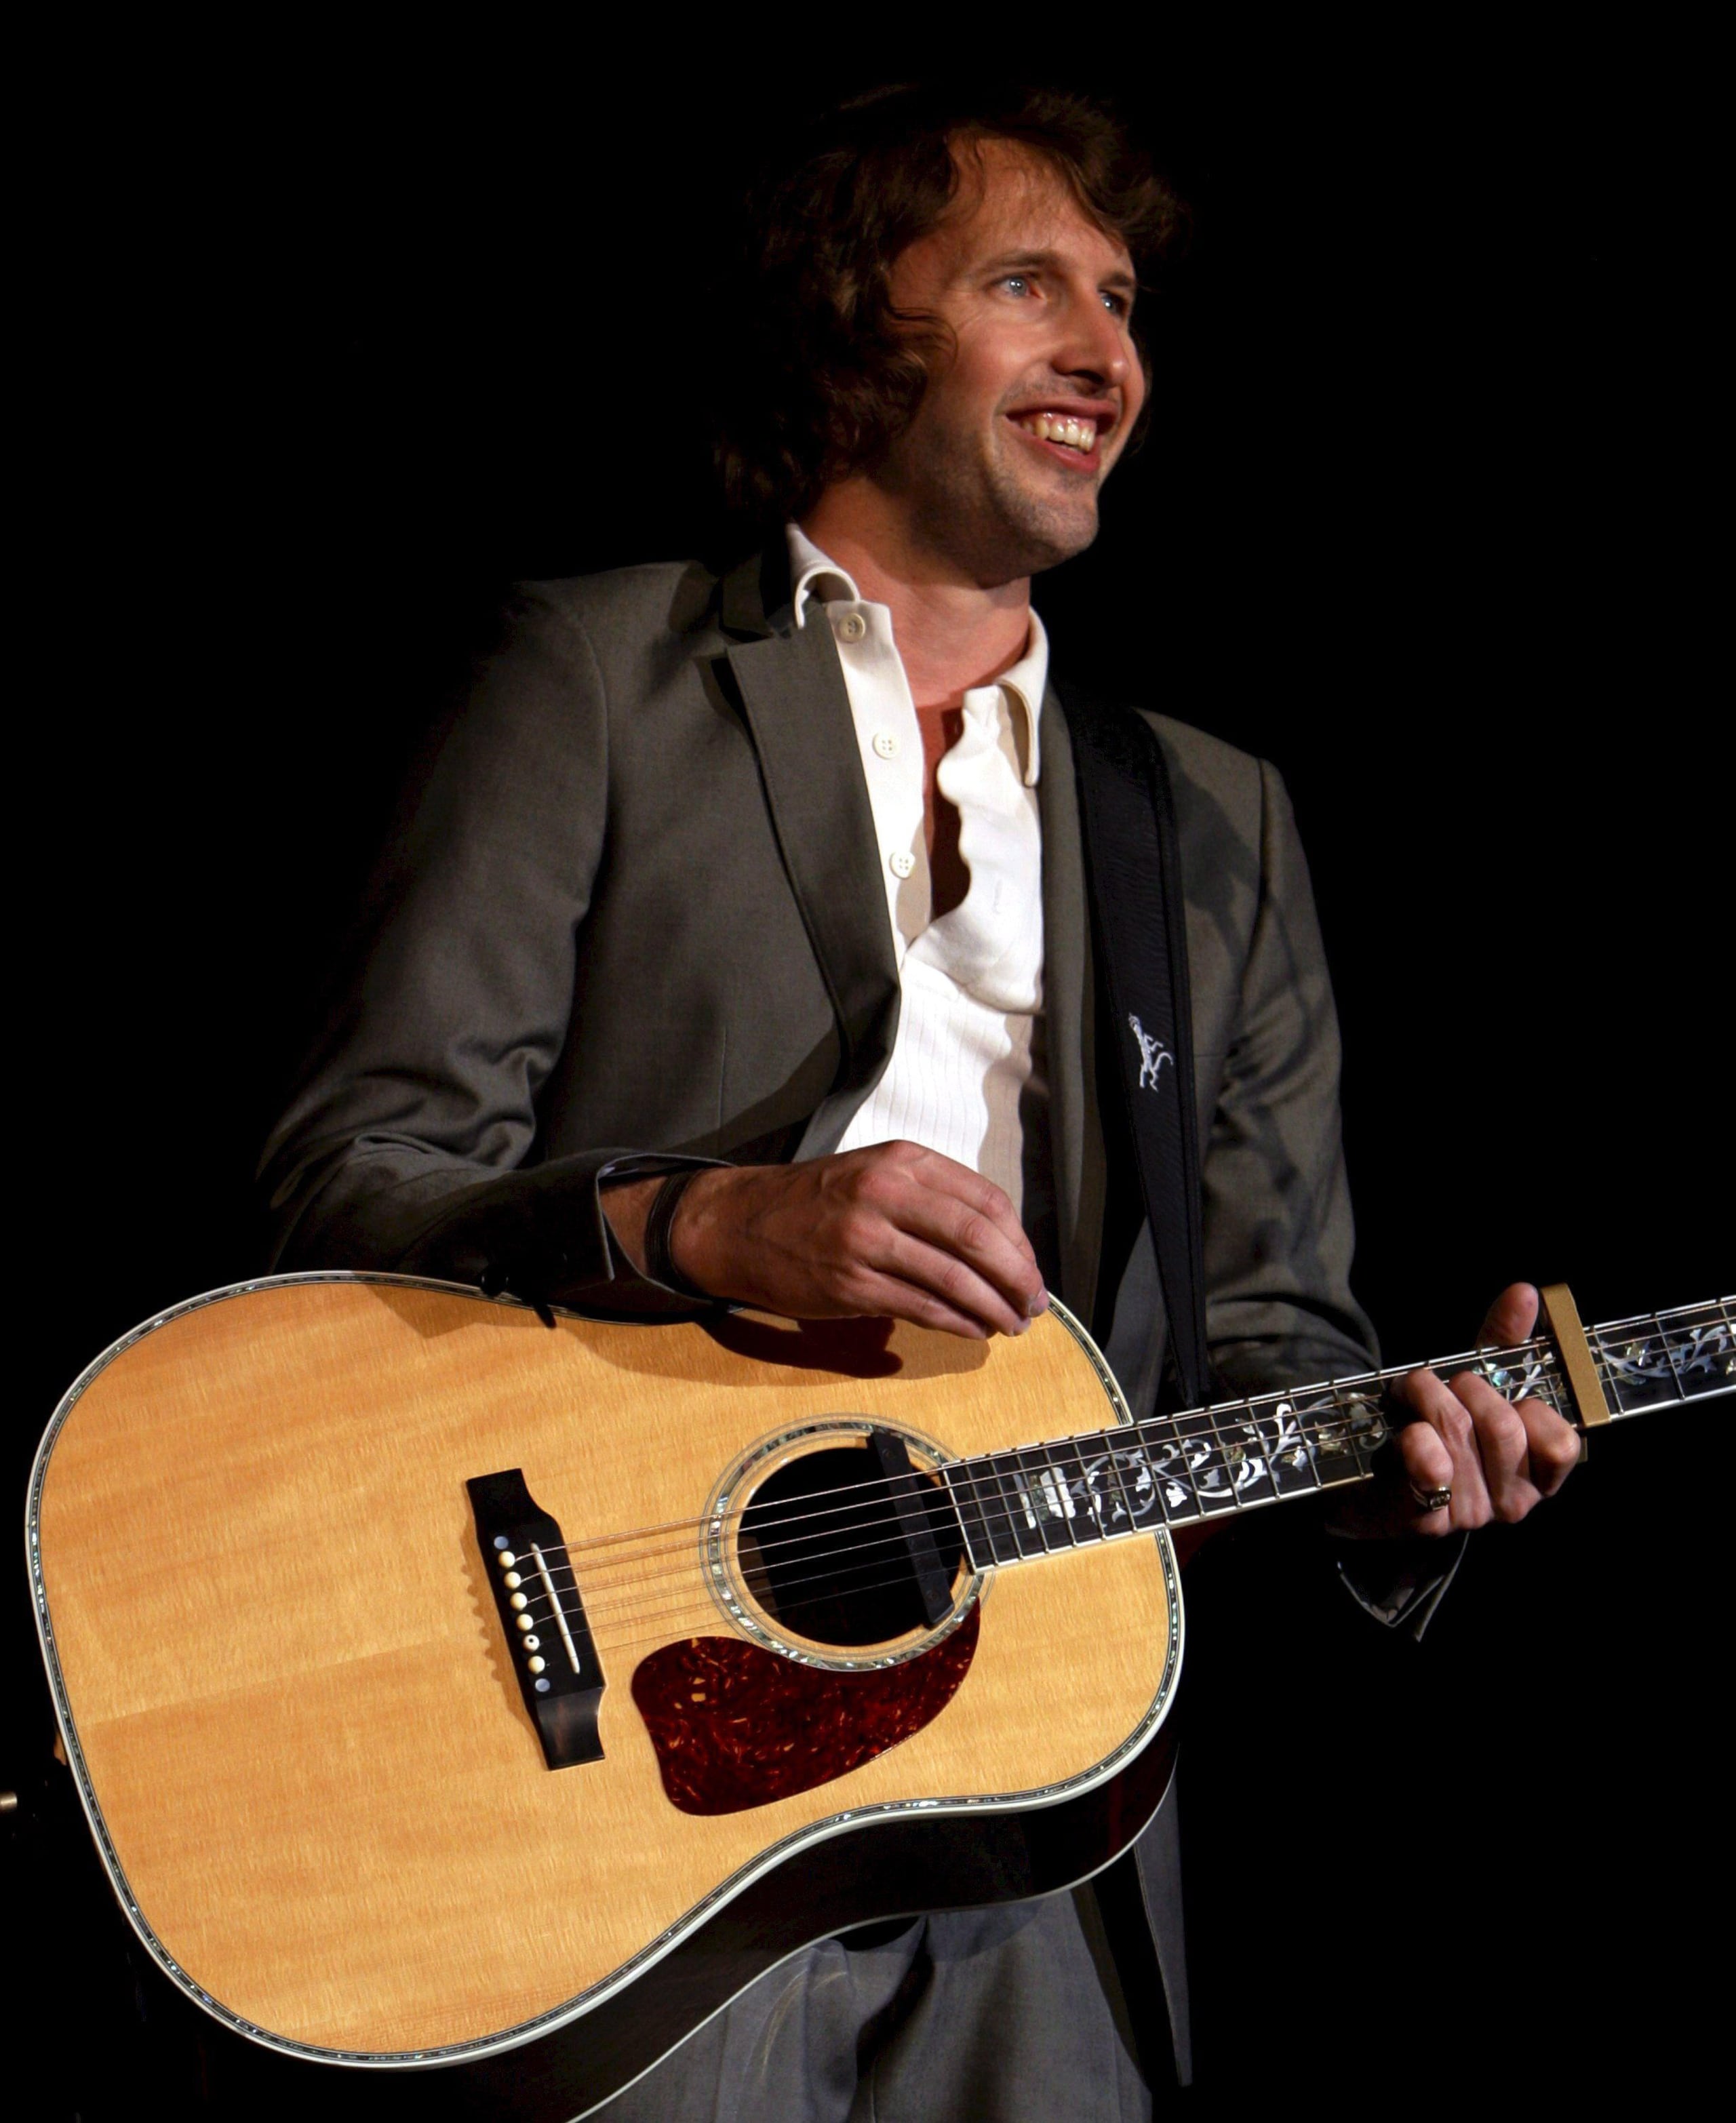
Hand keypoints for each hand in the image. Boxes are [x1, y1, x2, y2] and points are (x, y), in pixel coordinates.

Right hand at [604, 1142, 1048, 1339]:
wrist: (740, 1223)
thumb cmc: (817, 1202)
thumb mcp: (876, 1173)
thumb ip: (934, 1197)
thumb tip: (1001, 1246)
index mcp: (903, 1161)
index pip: (987, 1201)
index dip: (1020, 1243)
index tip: (1030, 1269)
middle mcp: (886, 1191)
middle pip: (978, 1237)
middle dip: (1017, 1277)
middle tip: (1034, 1304)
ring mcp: (866, 1238)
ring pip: (954, 1277)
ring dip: (993, 1307)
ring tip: (1011, 1324)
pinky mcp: (849, 1283)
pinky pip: (922, 1307)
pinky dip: (957, 1323)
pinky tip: (972, 1330)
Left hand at [1329, 1283, 1581, 1538]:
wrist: (1367, 1475)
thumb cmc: (1435, 1427)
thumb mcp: (1474, 1382)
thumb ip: (1503, 1342)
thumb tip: (1525, 1293)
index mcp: (1536, 1472)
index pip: (1561, 1443)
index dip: (1530, 1405)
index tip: (1497, 1388)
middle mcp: (1511, 1501)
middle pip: (1504, 1430)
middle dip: (1466, 1388)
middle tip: (1439, 1380)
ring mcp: (1470, 1515)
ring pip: (1459, 1438)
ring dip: (1426, 1398)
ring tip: (1409, 1394)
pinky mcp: (1425, 1520)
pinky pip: (1429, 1470)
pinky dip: (1414, 1439)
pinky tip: (1405, 1431)